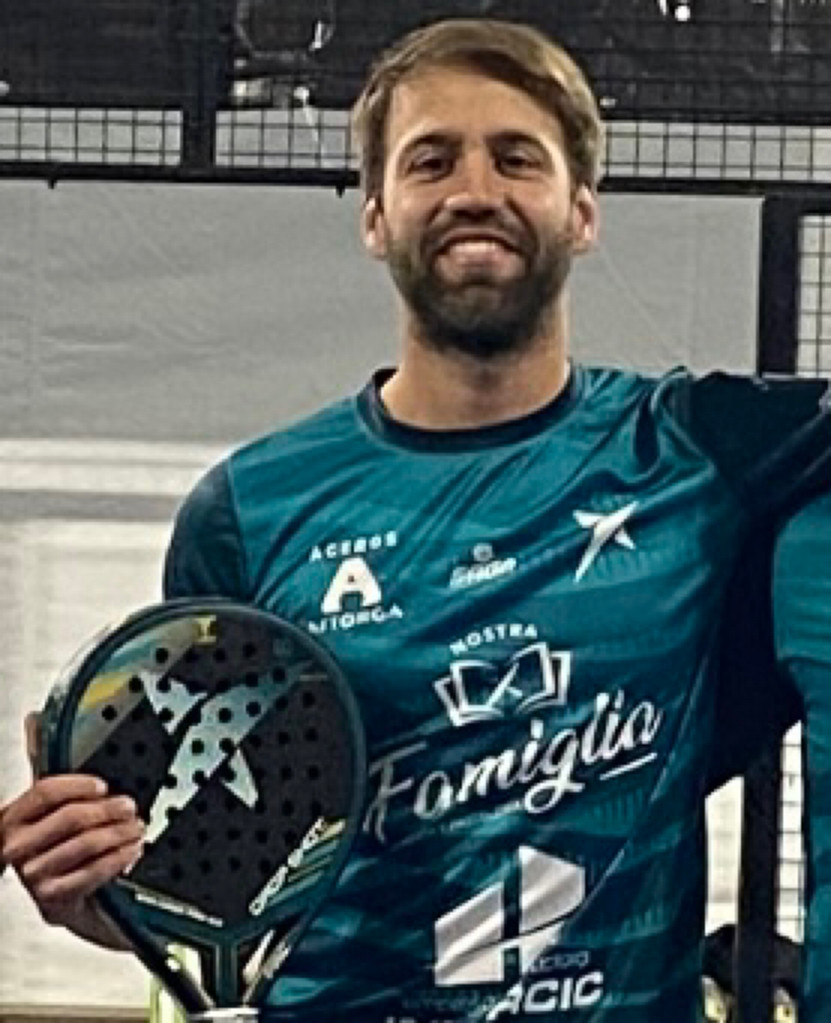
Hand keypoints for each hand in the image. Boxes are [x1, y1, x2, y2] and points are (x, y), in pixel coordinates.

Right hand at [0, 714, 143, 948]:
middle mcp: (16, 847)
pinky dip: (118, 858)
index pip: (45, 791)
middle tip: (131, 806)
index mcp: (12, 818)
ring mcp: (32, 875)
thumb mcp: (49, 805)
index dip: (79, 785)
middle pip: (72, 817)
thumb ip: (43, 763)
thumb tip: (35, 719)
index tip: (104, 785)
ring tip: (138, 828)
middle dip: (109, 810)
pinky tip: (131, 851)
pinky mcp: (51, 901)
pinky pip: (93, 872)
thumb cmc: (58, 846)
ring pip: (86, 844)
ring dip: (121, 834)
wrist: (64, 902)